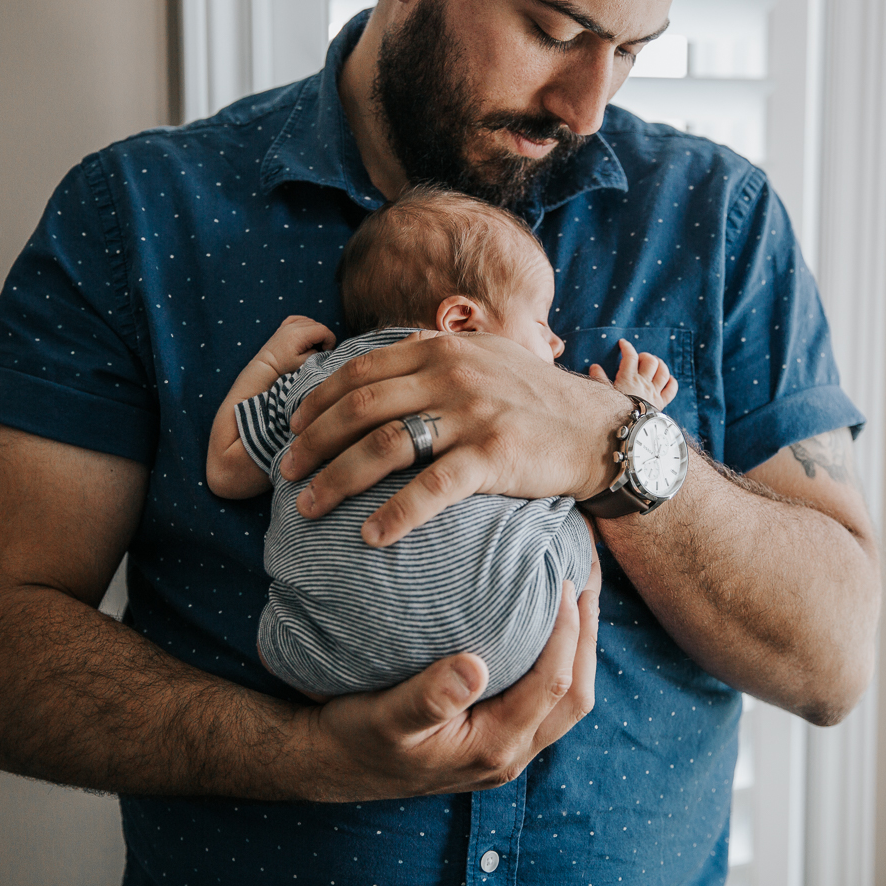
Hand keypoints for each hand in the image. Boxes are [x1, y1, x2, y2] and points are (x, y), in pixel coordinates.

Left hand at [253, 315, 335, 378]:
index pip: (324, 330)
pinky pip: (300, 318)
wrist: (266, 365)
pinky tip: (306, 333)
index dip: (330, 340)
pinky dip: (306, 324)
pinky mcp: (284, 325)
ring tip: (313, 344)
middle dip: (324, 337)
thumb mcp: (303, 363)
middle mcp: (294, 326)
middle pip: (319, 325)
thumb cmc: (283, 366)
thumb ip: (316, 353)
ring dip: (316, 331)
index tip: (327, 350)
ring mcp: (288, 324)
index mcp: (299, 334)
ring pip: (311, 321)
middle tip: (321, 350)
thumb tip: (323, 348)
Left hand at [281, 331, 630, 545]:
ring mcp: (472, 413)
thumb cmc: (536, 400)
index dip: (318, 399)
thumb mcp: (485, 360)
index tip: (293, 428)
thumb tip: (382, 369)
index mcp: (443, 349)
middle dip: (314, 442)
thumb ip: (436, 359)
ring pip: (385, 445)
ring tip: (308, 507)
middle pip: (361, 407)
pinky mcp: (494, 454)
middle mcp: (452, 374)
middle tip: (287, 472)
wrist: (598, 431)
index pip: (362, 369)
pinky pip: (433, 487)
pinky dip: (396, 514)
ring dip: (338, 479)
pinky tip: (370, 536)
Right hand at [309, 569, 600, 800]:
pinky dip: (557, 664)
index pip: (552, 686)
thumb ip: (428, 697)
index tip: (566, 583)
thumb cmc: (357, 735)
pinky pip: (545, 703)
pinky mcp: (497, 741)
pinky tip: (545, 630)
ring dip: (578, 652)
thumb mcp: (384, 715)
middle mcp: (509, 755)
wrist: (335, 765)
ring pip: (565, 703)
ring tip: (579, 600)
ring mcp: (506, 751)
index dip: (567, 634)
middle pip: (576, 697)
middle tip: (589, 583)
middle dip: (588, 640)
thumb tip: (474, 667)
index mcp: (492, 746)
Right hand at [587, 338, 677, 409]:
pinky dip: (671, 382)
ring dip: (659, 365)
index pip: (630, 356)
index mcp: (628, 378)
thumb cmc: (614, 411)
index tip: (623, 343)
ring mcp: (654, 392)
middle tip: (639, 359)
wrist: (628, 429)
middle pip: (650, 361)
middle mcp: (643, 382)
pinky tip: (667, 379)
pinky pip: (671, 389)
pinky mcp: (661, 402)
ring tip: (653, 365)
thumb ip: (599, 379)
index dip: (627, 347)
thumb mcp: (604, 394)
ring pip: (663, 371)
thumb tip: (594, 366)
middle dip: (645, 356)